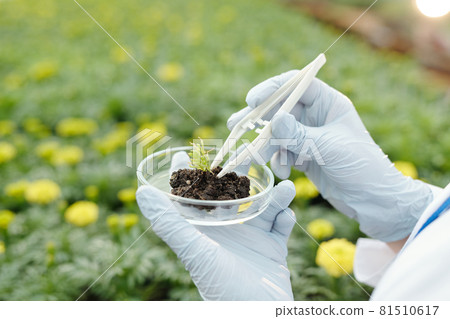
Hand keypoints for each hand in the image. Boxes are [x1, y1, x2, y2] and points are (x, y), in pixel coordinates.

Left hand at [136, 152, 296, 299]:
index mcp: (204, 231)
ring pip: (262, 207)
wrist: (257, 314)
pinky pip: (279, 226)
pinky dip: (285, 218)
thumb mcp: (194, 251)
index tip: (182, 154)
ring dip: (274, 197)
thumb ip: (169, 223)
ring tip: (285, 188)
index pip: (191, 199)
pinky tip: (286, 215)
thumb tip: (142, 193)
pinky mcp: (271, 249)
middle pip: (230, 196)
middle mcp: (226, 231)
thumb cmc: (220, 286)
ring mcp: (250, 239)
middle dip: (238, 177)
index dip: (186, 176)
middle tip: (246, 156)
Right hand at [228, 71, 433, 241]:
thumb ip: (298, 134)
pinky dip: (279, 161)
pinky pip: (283, 152)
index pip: (296, 84)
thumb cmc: (362, 167)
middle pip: (281, 108)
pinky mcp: (305, 155)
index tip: (252, 100)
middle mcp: (317, 116)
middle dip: (258, 118)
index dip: (272, 88)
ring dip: (266, 145)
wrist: (375, 201)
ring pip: (278, 133)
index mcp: (329, 103)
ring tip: (253, 158)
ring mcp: (309, 136)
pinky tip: (284, 172)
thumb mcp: (329, 148)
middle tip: (235, 124)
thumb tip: (273, 119)